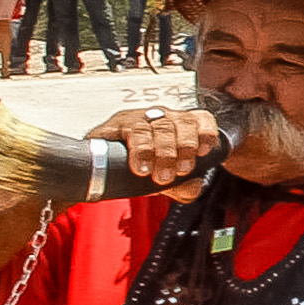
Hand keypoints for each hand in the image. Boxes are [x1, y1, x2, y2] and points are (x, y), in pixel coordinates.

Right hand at [91, 106, 226, 198]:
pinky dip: (141, 151)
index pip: (200, 118)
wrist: (97, 169)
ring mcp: (140, 117)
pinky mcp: (118, 124)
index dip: (206, 132)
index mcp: (178, 125)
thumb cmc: (138, 168)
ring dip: (164, 152)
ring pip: (159, 126)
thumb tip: (194, 187)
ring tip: (159, 175)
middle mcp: (161, 117)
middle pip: (182, 122)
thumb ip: (183, 186)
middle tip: (181, 171)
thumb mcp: (164, 180)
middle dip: (185, 148)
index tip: (204, 151)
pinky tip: (141, 166)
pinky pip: (134, 131)